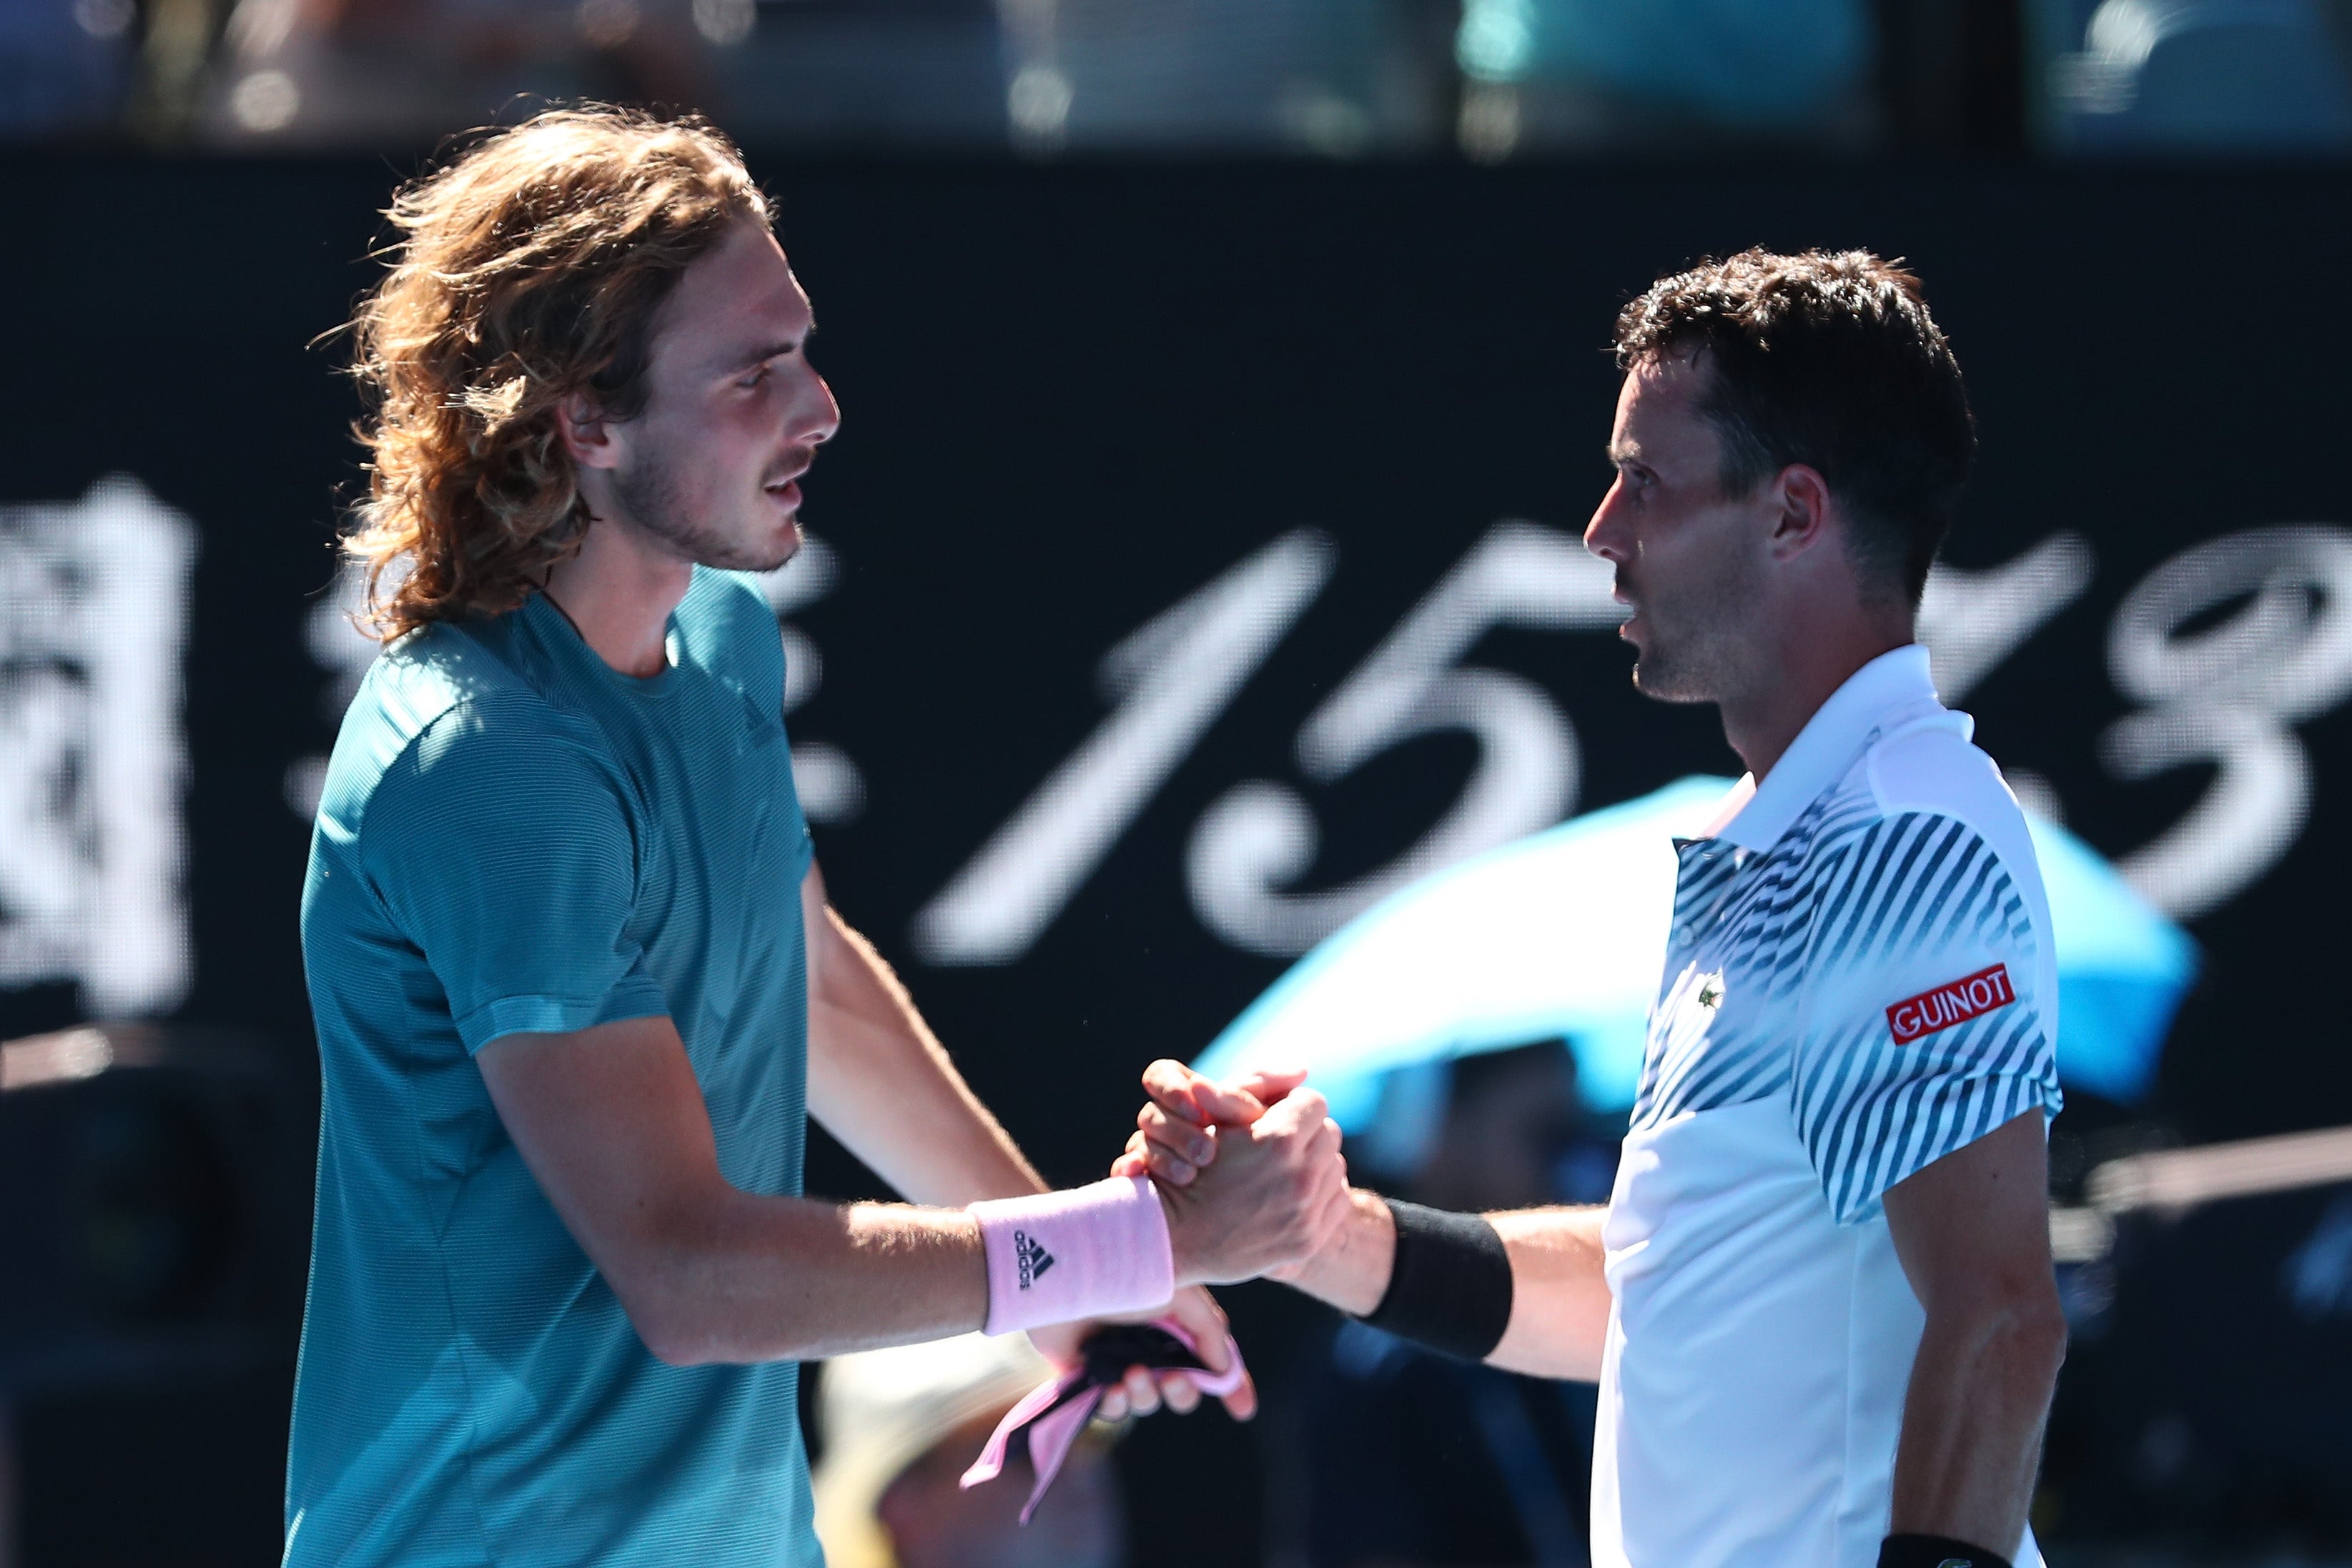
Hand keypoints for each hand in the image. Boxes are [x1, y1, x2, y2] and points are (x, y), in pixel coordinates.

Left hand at [1061, 1284, 1257, 1423]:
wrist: (1068, 1276)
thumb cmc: (1125, 1274)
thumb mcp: (1180, 1292)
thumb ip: (1210, 1331)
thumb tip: (1226, 1370)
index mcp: (1177, 1323)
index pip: (1211, 1360)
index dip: (1230, 1385)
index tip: (1243, 1409)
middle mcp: (1151, 1344)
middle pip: (1182, 1389)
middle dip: (1183, 1392)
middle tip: (1173, 1380)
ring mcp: (1119, 1361)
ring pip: (1147, 1401)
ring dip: (1146, 1394)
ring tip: (1133, 1374)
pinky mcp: (1089, 1374)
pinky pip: (1111, 1406)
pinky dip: (1117, 1403)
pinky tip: (1112, 1389)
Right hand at [1140, 1063, 1348, 1286]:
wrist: (1175, 1236)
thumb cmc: (1189, 1165)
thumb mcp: (1216, 1117)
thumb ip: (1258, 1085)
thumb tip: (1304, 1070)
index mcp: (1279, 1140)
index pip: (1314, 1102)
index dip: (1294, 1105)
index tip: (1277, 1116)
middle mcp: (1300, 1177)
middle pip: (1330, 1134)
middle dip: (1308, 1134)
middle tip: (1280, 1144)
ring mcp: (1306, 1213)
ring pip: (1335, 1167)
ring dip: (1315, 1164)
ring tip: (1283, 1171)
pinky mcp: (1309, 1240)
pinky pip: (1337, 1202)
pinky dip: (1319, 1196)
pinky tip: (1291, 1197)